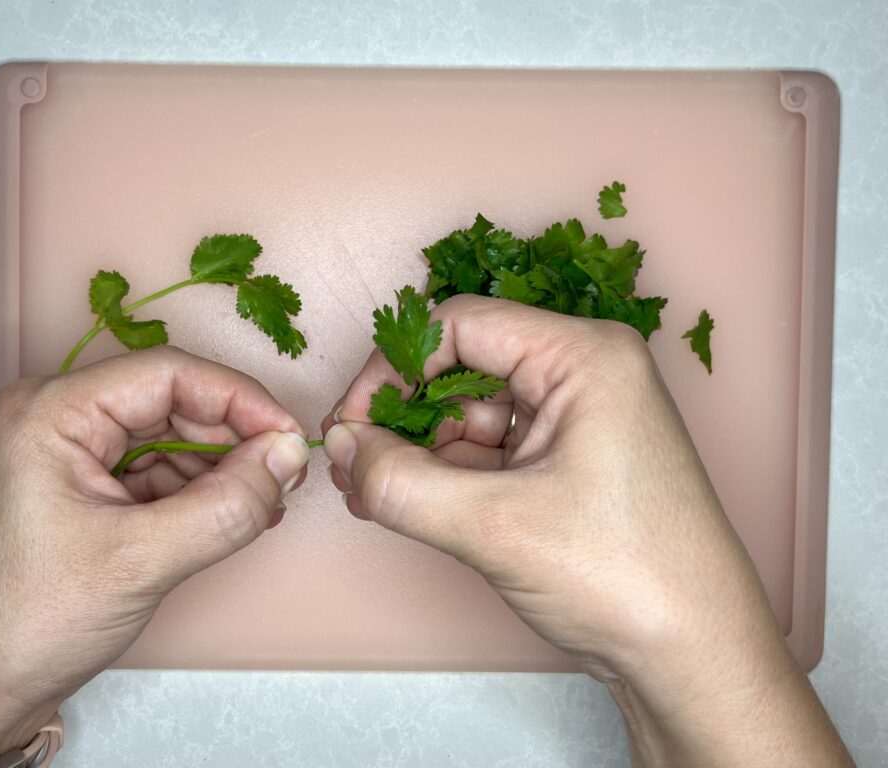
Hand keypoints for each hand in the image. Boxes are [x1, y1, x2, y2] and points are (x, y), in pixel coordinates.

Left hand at [0, 346, 311, 764]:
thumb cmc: (25, 622)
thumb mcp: (138, 561)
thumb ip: (225, 506)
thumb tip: (288, 457)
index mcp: (53, 412)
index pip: (168, 374)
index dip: (238, 399)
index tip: (289, 437)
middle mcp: (61, 420)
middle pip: (173, 403)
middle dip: (233, 440)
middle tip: (282, 479)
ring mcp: (74, 455)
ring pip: (172, 439)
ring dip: (222, 470)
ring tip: (261, 507)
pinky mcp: (87, 489)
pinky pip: (159, 472)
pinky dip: (201, 493)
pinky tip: (233, 517)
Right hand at [323, 294, 851, 766]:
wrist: (693, 657)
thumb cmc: (623, 578)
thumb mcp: (494, 525)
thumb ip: (399, 482)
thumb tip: (339, 447)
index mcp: (584, 357)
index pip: (460, 326)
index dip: (394, 367)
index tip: (351, 423)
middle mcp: (583, 373)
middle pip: (462, 367)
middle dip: (403, 416)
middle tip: (356, 468)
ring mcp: (576, 418)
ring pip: (470, 412)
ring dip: (419, 450)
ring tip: (377, 496)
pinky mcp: (566, 461)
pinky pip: (489, 449)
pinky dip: (446, 474)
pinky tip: (411, 505)